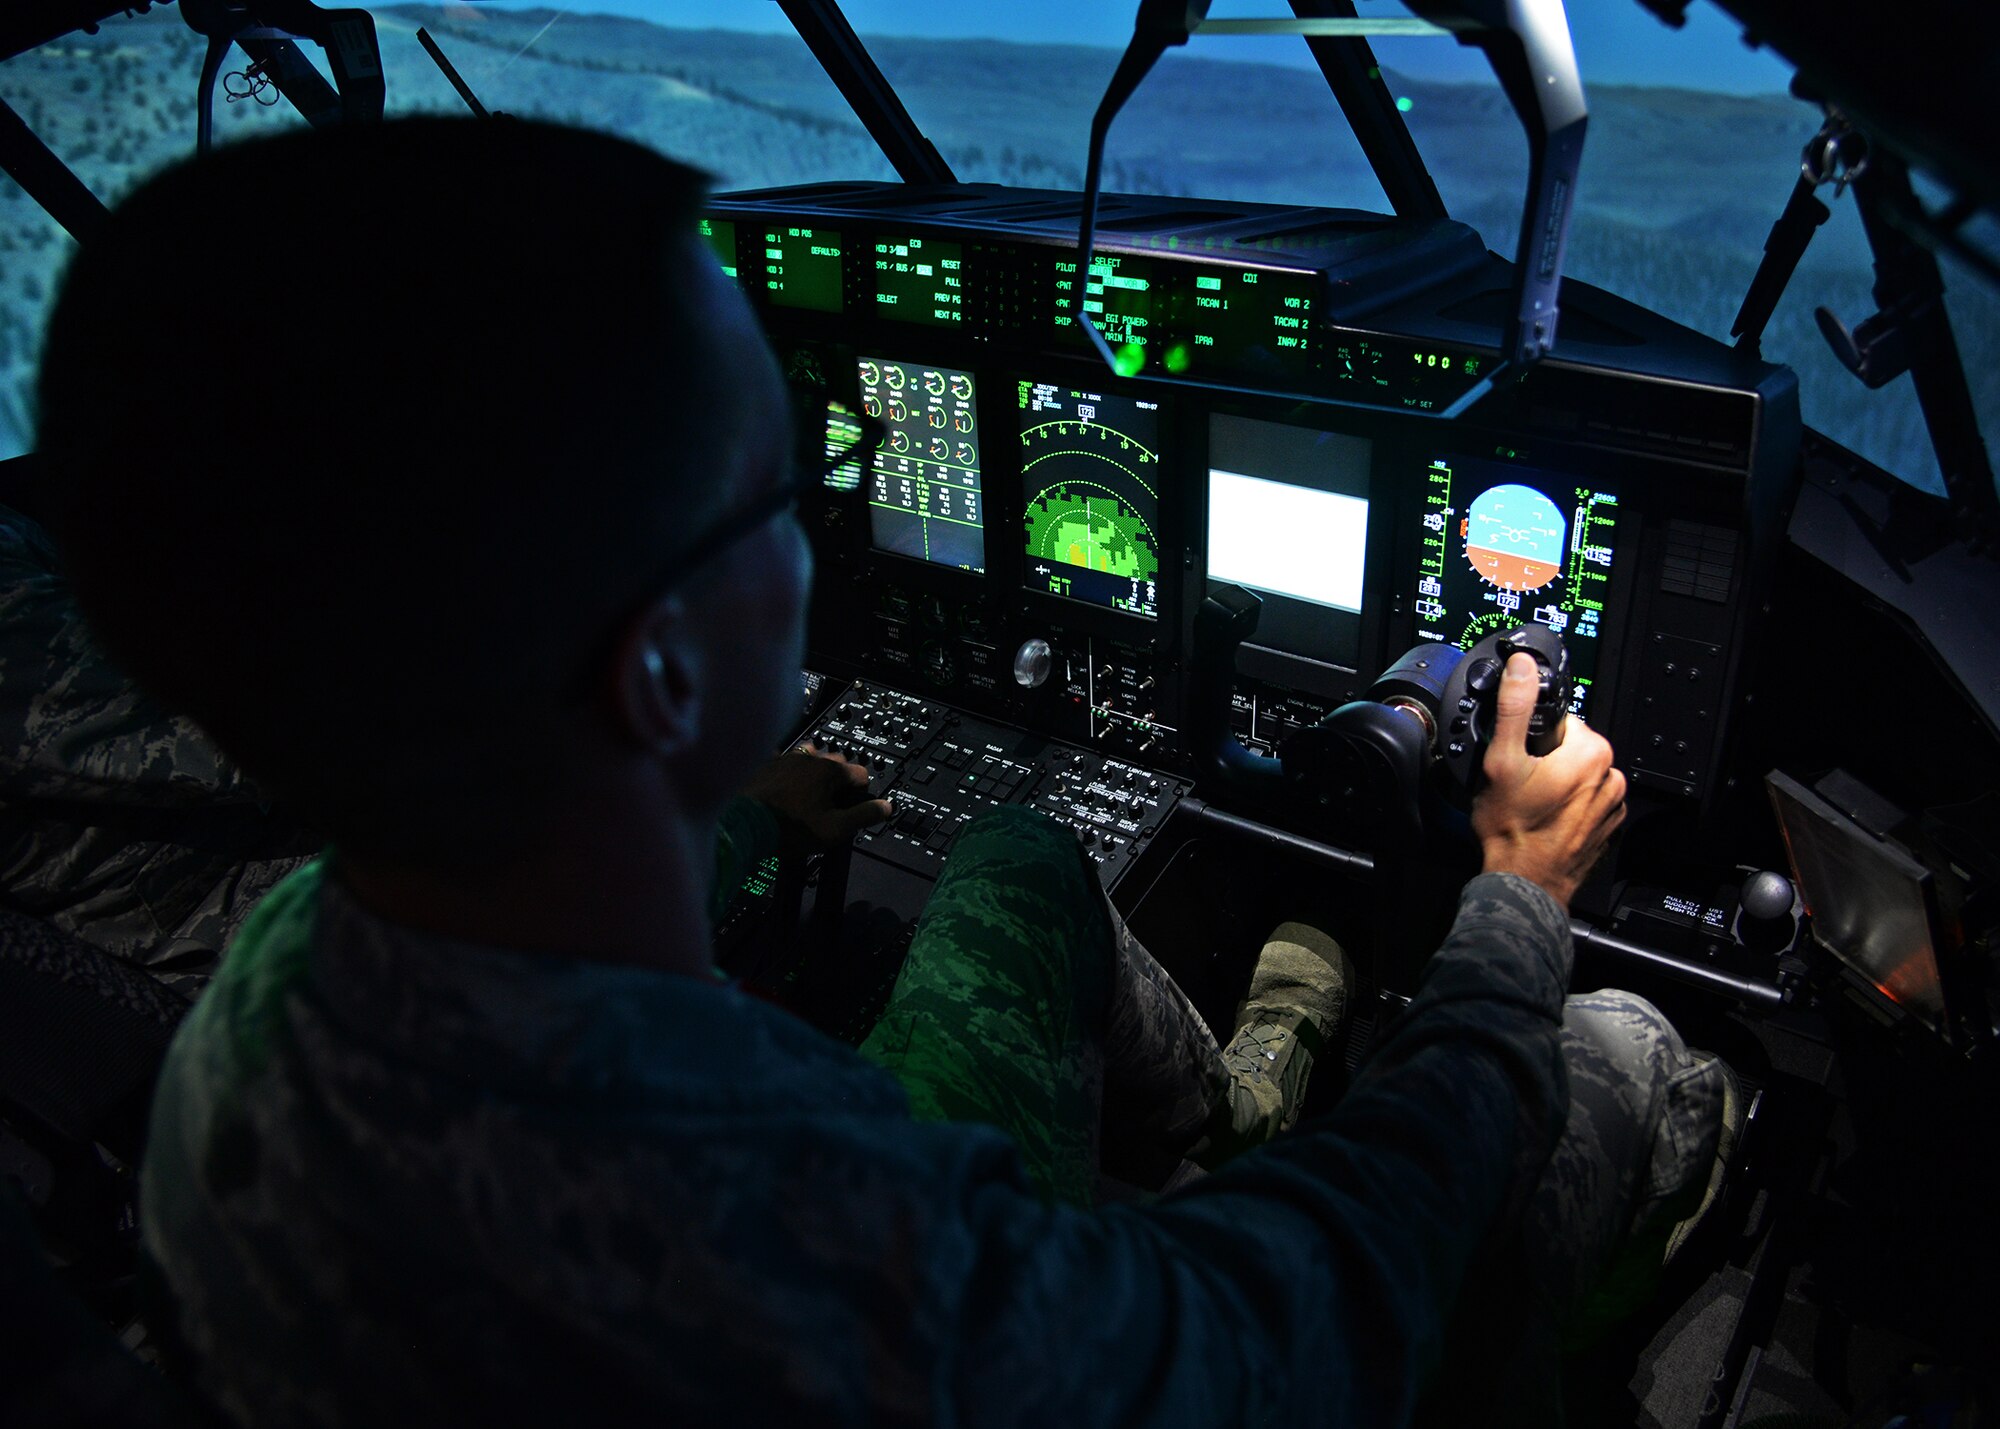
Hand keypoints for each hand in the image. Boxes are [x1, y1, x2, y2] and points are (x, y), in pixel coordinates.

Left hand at [739, 744, 892, 855]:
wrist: (743, 826)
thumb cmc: (788, 829)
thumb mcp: (835, 829)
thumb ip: (864, 816)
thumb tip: (885, 808)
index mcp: (829, 771)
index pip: (860, 774)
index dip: (861, 793)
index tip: (854, 807)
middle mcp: (808, 758)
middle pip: (835, 764)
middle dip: (838, 781)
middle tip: (832, 805)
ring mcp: (784, 759)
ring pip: (809, 760)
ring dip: (813, 774)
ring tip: (808, 797)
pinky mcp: (764, 765)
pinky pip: (781, 762)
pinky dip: (786, 771)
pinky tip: (784, 787)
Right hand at [1471, 653, 1625, 909]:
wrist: (1525, 881)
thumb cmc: (1513, 828)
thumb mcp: (1501, 759)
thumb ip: (1515, 706)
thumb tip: (1521, 666)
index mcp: (1592, 751)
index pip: (1562, 721)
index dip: (1533, 736)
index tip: (1518, 758)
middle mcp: (1611, 775)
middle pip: (1571, 747)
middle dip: (1545, 760)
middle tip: (1520, 783)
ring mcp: (1613, 803)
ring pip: (1578, 774)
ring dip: (1557, 782)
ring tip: (1532, 803)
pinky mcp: (1608, 825)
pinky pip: (1586, 800)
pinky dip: (1569, 805)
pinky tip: (1546, 817)